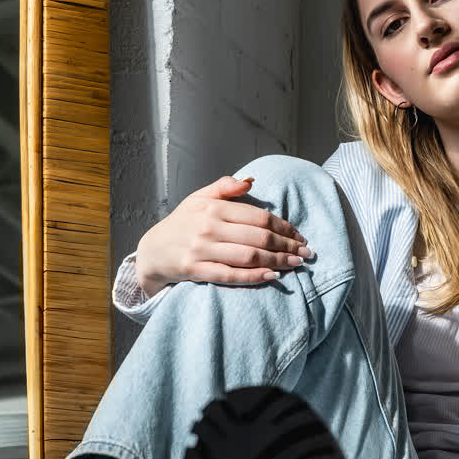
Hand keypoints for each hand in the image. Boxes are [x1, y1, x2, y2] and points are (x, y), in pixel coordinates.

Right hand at [135, 175, 312, 295]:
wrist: (152, 251)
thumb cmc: (181, 223)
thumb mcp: (199, 198)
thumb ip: (224, 187)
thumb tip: (250, 181)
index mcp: (213, 207)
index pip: (258, 217)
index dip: (284, 227)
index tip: (300, 235)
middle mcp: (209, 227)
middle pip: (258, 237)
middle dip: (287, 245)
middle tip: (306, 253)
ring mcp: (202, 250)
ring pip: (248, 256)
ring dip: (278, 261)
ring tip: (296, 264)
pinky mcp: (196, 271)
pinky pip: (230, 275)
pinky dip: (254, 276)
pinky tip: (273, 276)